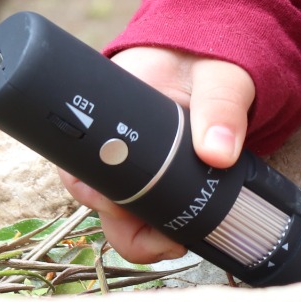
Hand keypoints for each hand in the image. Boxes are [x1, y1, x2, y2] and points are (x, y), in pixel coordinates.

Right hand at [57, 47, 255, 263]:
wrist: (223, 58)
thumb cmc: (211, 57)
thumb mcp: (220, 75)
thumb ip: (221, 106)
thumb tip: (217, 153)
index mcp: (115, 106)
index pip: (78, 154)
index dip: (90, 189)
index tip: (117, 208)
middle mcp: (116, 137)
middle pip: (94, 193)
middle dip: (121, 225)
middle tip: (162, 240)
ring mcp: (136, 158)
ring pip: (118, 210)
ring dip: (140, 234)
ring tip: (175, 244)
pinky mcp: (157, 174)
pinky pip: (143, 211)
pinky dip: (157, 228)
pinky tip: (182, 236)